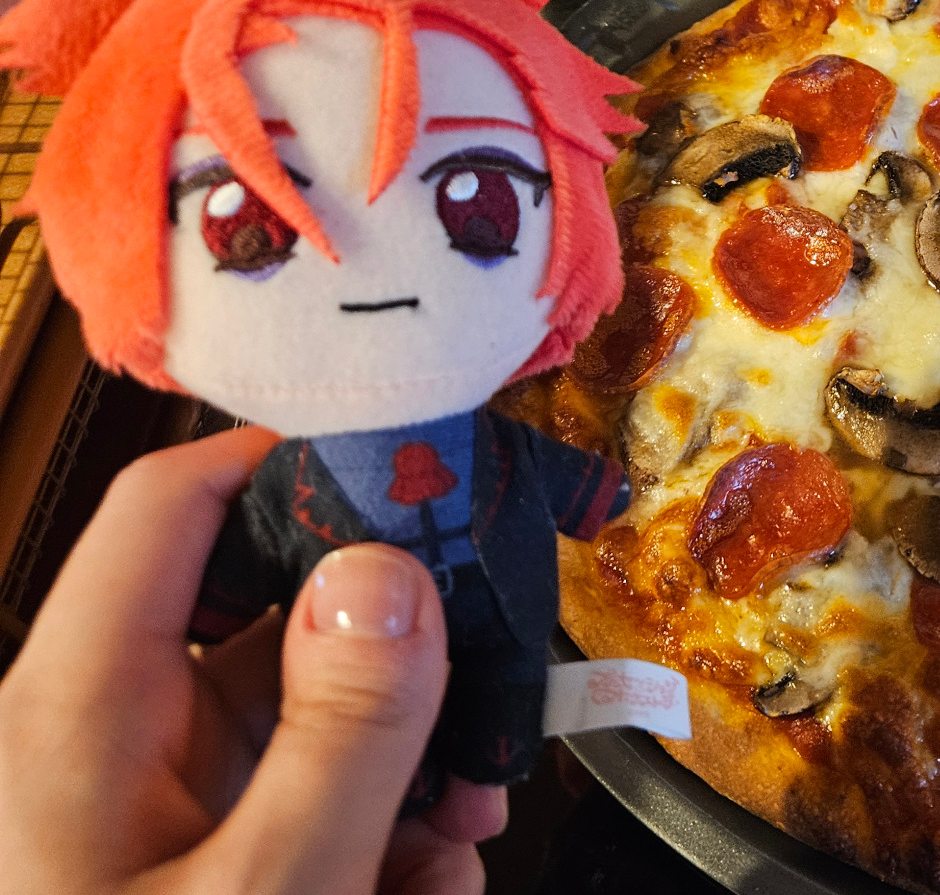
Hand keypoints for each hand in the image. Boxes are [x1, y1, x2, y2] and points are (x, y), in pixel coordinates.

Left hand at [0, 427, 507, 893]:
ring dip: (413, 778)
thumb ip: (345, 731)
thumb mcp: (271, 888)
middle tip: (490, 711)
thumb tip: (391, 579)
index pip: (170, 504)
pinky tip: (417, 886)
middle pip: (279, 623)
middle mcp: (106, 738)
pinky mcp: (194, 859)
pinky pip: (308, 807)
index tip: (419, 467)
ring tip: (456, 849)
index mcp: (77, 713)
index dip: (290, 461)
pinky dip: (383, 844)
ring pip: (315, 725)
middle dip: (406, 668)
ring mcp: (152, 804)